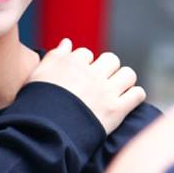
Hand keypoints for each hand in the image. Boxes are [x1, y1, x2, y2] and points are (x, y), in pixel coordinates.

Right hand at [27, 38, 145, 133]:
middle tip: (101, 83)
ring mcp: (106, 92)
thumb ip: (54, 56)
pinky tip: (126, 102)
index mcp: (72, 64)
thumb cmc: (36, 104)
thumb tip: (67, 42)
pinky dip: (134, 97)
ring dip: (124, 81)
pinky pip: (137, 94)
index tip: (79, 77)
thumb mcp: (37, 75)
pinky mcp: (116, 110)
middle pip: (111, 59)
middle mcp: (92, 74)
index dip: (84, 65)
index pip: (86, 54)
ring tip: (116, 91)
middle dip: (107, 69)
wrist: (44, 131)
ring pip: (128, 74)